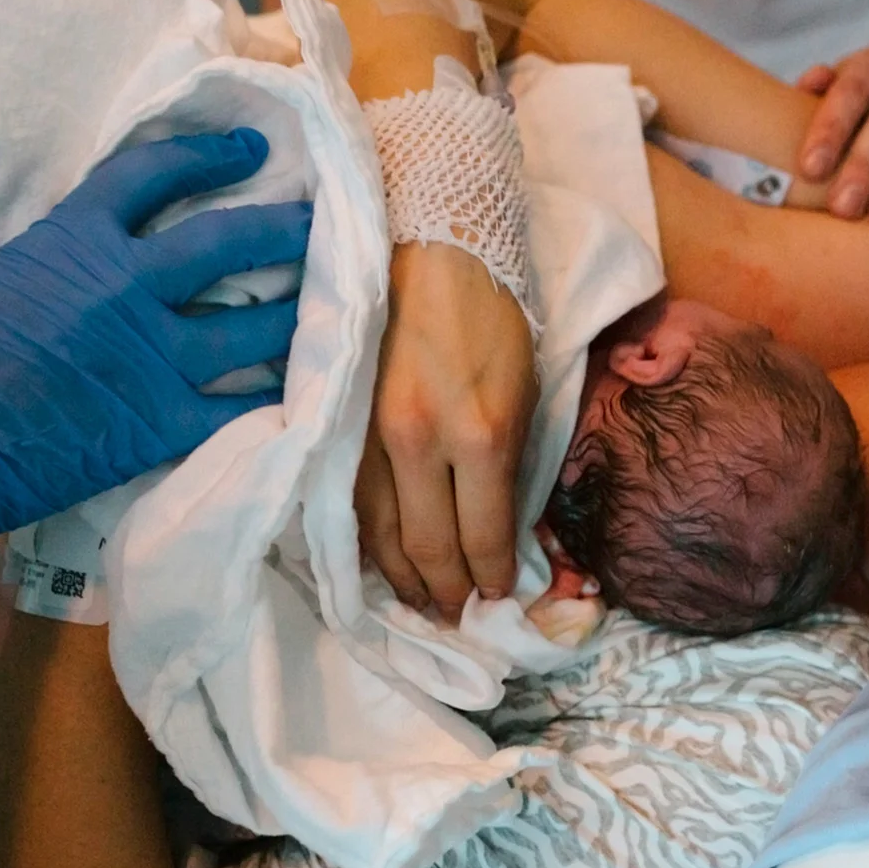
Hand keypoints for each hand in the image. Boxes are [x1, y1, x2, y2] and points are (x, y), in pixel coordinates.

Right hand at [0, 131, 307, 585]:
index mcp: (76, 243)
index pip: (154, 175)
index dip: (207, 154)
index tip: (249, 150)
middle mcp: (130, 292)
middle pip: (229, 244)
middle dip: (282, 225)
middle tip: (321, 216)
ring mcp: (154, 361)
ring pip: (255, 327)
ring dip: (301, 309)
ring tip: (340, 296)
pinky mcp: (162, 426)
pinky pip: (243, 409)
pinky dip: (281, 398)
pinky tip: (314, 385)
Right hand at [356, 241, 536, 619]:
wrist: (436, 252)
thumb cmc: (496, 320)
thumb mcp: (526, 397)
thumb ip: (511, 468)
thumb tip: (504, 533)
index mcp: (478, 433)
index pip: (482, 536)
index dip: (489, 578)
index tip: (497, 598)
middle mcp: (418, 442)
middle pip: (425, 548)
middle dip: (444, 592)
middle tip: (456, 615)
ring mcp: (370, 434)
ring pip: (377, 534)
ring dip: (400, 577)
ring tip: (420, 601)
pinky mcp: (343, 424)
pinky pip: (350, 502)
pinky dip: (367, 541)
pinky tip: (381, 560)